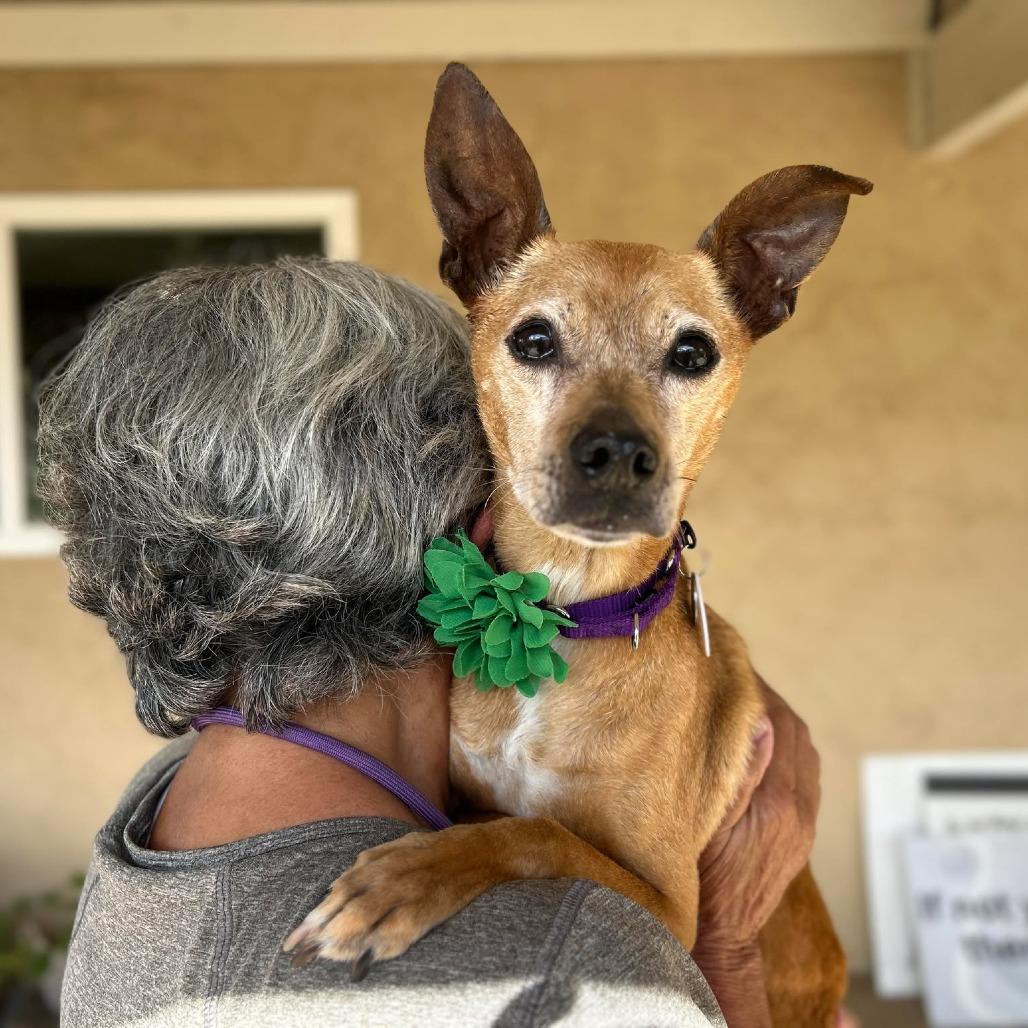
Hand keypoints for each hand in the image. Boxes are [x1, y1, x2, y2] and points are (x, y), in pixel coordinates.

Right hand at [690, 676, 820, 1025]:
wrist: (724, 934)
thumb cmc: (704, 879)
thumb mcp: (709, 823)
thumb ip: (740, 772)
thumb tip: (762, 723)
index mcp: (779, 801)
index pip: (781, 726)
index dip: (761, 692)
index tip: (735, 669)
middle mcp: (801, 808)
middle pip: (797, 735)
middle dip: (772, 702)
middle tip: (739, 681)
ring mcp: (805, 822)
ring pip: (804, 754)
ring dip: (781, 724)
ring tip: (749, 707)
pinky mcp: (801, 832)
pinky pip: (804, 775)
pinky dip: (786, 748)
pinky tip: (761, 745)